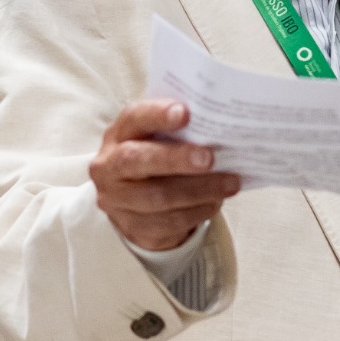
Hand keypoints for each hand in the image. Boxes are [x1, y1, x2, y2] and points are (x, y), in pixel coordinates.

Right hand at [91, 99, 241, 250]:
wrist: (134, 202)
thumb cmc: (155, 157)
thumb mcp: (158, 138)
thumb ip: (180, 129)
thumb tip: (220, 123)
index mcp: (118, 134)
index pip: (134, 118)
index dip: (157, 115)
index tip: (186, 113)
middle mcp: (109, 166)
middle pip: (136, 160)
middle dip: (176, 158)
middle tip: (210, 158)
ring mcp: (116, 200)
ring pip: (157, 197)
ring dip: (199, 190)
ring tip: (230, 183)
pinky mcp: (131, 227)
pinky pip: (168, 222)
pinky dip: (197, 211)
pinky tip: (215, 201)